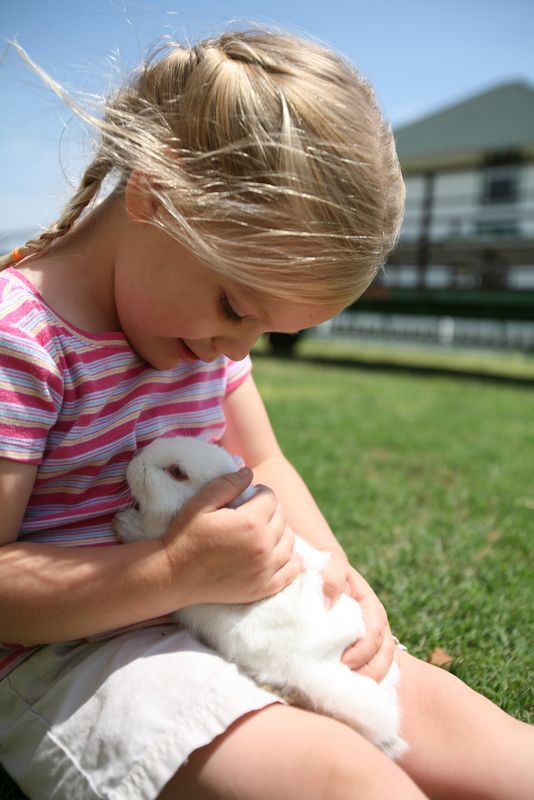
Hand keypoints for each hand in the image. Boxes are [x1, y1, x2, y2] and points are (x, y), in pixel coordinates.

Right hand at [162, 468, 301, 606]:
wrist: (173, 576)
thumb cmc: (185, 536)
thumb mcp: (201, 503)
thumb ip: (227, 483)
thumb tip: (249, 472)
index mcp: (249, 522)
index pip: (270, 498)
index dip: (260, 493)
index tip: (249, 496)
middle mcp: (262, 546)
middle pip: (282, 518)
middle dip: (270, 511)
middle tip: (253, 512)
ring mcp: (265, 570)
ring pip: (289, 542)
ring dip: (280, 532)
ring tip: (263, 531)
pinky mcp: (263, 588)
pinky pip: (292, 570)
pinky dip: (291, 559)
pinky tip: (280, 553)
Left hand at [320, 551, 395, 681]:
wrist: (315, 568)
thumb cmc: (322, 565)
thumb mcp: (329, 562)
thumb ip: (332, 574)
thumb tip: (329, 603)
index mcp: (369, 604)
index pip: (376, 631)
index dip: (364, 649)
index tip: (344, 662)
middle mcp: (372, 622)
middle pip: (384, 652)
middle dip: (371, 671)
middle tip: (348, 682)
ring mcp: (366, 635)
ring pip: (381, 662)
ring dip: (370, 678)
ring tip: (350, 689)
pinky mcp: (356, 647)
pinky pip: (368, 666)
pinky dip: (363, 679)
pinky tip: (349, 690)